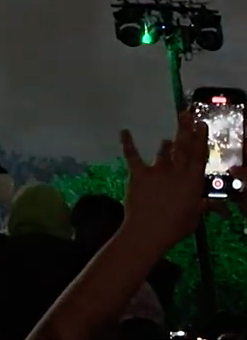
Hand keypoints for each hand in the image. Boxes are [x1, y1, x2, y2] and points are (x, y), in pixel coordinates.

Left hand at [116, 110, 209, 254]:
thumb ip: (205, 206)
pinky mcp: (138, 173)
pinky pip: (132, 155)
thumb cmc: (175, 226)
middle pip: (182, 146)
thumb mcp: (195, 216)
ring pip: (162, 151)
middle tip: (186, 114)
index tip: (201, 124)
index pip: (199, 156)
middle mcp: (176, 172)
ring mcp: (157, 171)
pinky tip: (124, 132)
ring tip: (167, 140)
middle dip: (185, 129)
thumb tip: (221, 208)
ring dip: (165, 145)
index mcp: (192, 181)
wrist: (148, 231)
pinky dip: (127, 142)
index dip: (200, 139)